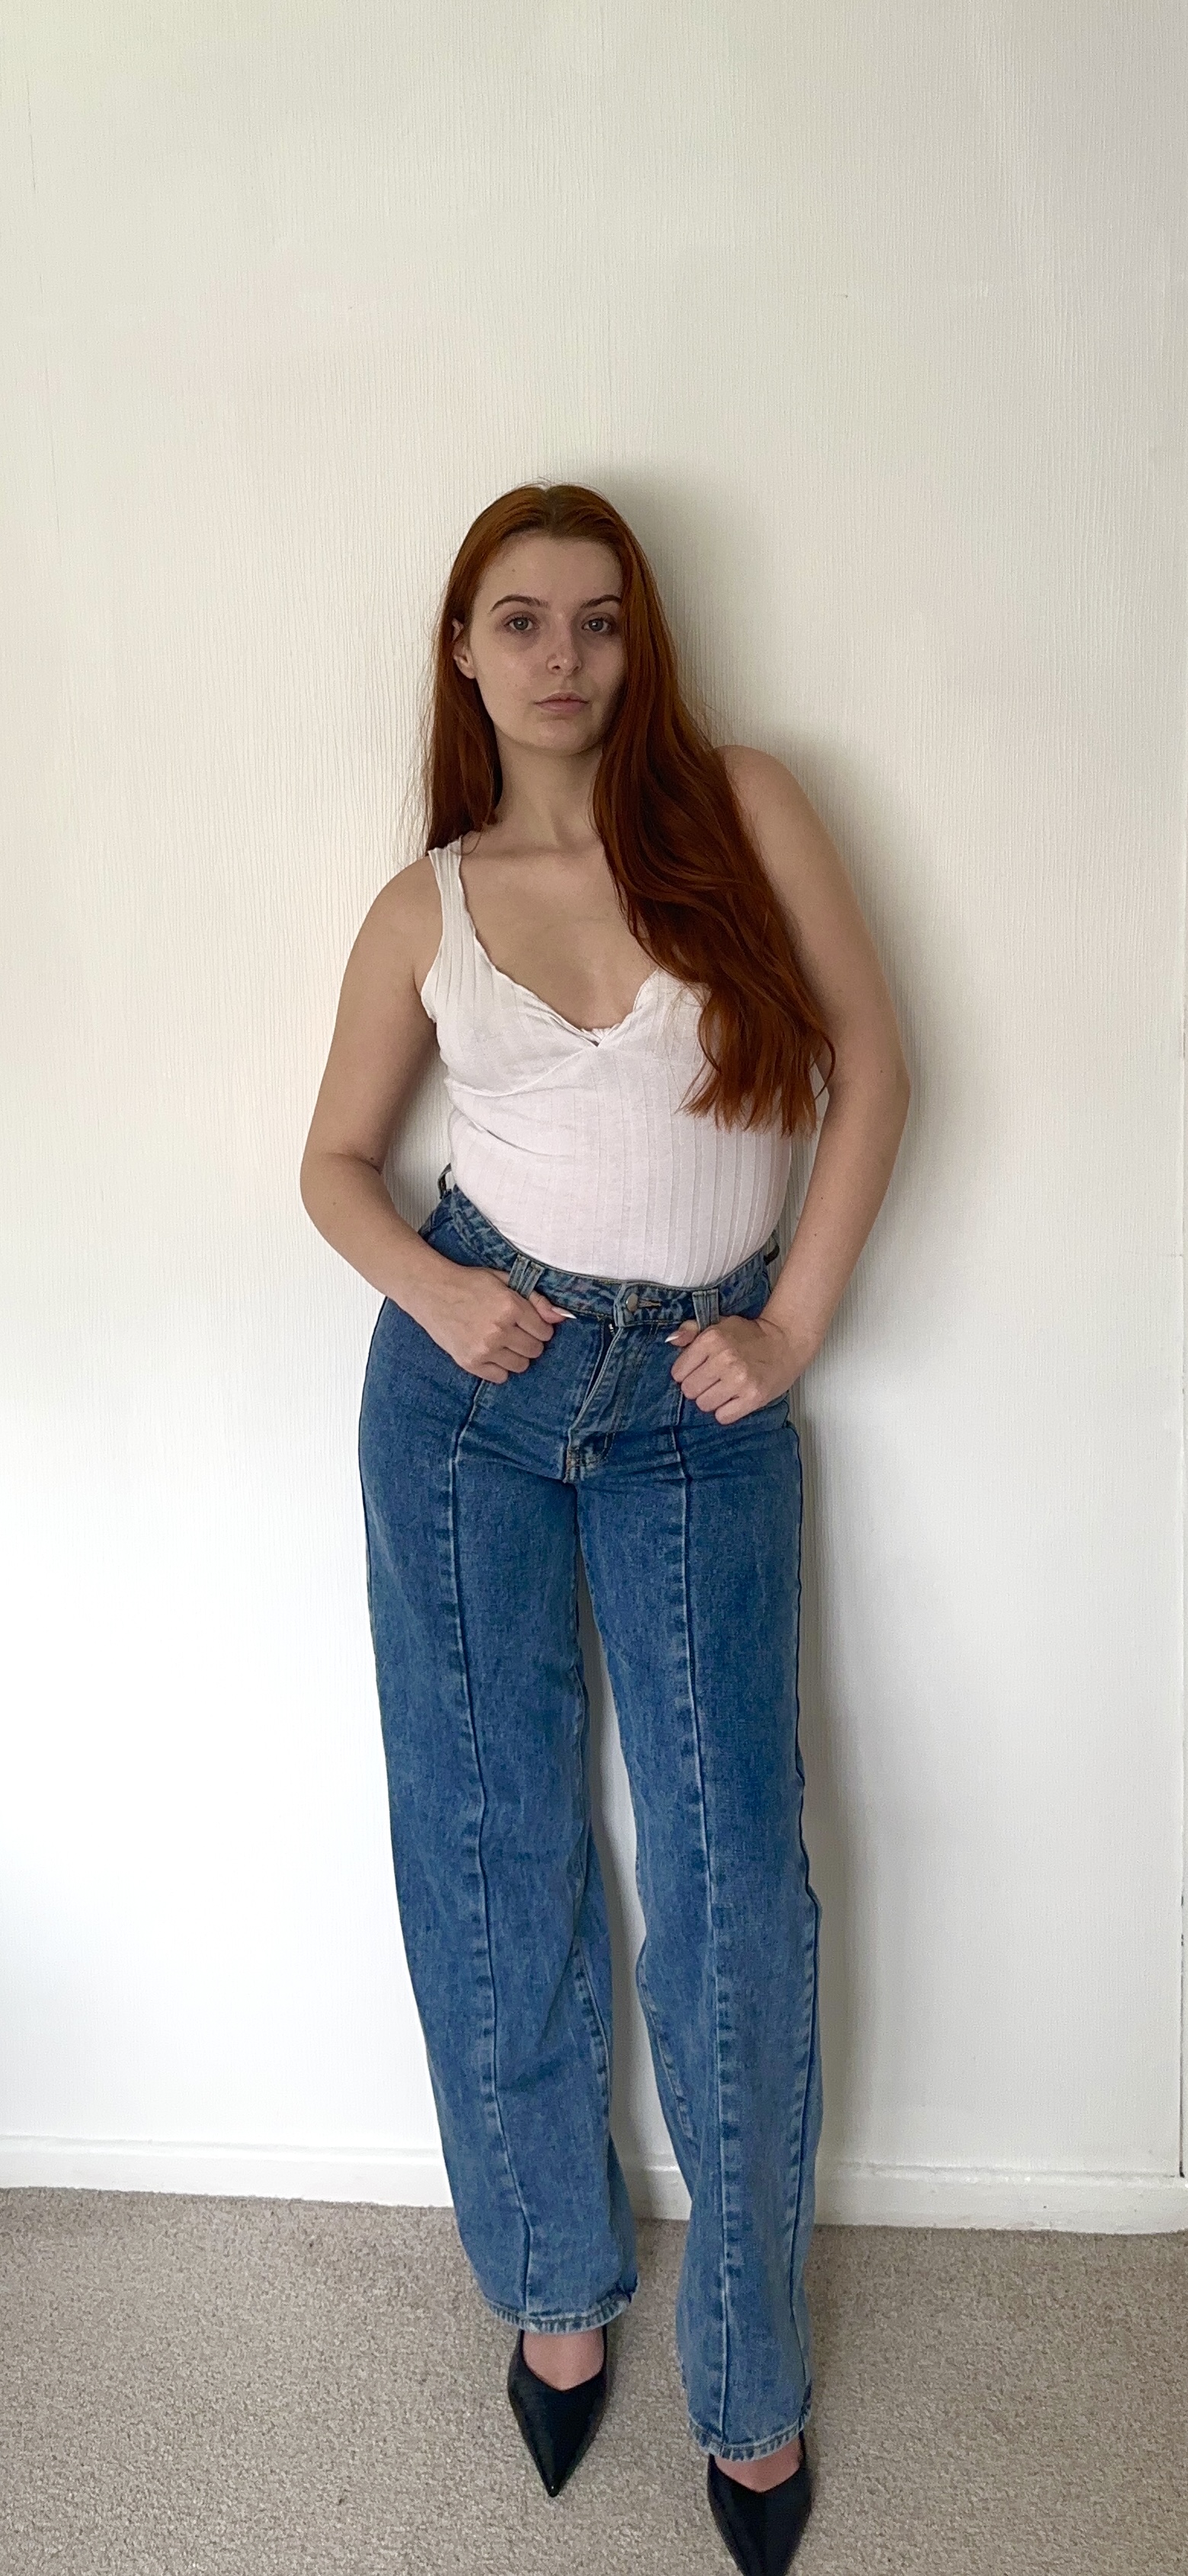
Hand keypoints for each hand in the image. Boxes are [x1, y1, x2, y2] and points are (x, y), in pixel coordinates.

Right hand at [414, 1254, 573, 1381]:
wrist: (431, 1291)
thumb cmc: (469, 1283)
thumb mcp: (504, 1281)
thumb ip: (535, 1299)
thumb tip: (561, 1316)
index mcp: (510, 1306)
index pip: (544, 1331)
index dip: (539, 1326)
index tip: (528, 1323)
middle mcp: (498, 1330)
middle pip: (535, 1350)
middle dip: (530, 1341)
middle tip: (514, 1331)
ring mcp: (483, 1349)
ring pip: (520, 1365)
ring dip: (516, 1355)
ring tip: (502, 1341)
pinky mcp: (469, 1362)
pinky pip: (500, 1376)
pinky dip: (499, 1367)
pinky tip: (490, 1352)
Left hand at [665, 1312, 803, 1423]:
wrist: (786, 1341)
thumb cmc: (750, 1335)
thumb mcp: (719, 1324)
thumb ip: (691, 1330)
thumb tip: (672, 1340)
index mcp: (712, 1339)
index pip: (678, 1372)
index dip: (686, 1373)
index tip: (697, 1371)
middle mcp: (724, 1359)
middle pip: (689, 1391)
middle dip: (698, 1388)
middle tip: (712, 1381)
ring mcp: (739, 1380)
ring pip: (704, 1405)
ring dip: (711, 1400)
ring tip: (724, 1390)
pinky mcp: (753, 1397)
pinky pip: (723, 1417)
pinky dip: (726, 1411)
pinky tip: (734, 1399)